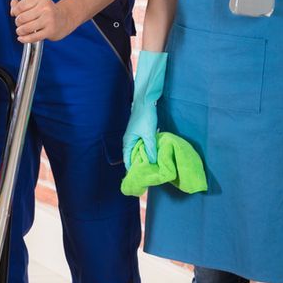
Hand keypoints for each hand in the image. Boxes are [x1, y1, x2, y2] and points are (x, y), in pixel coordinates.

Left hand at [10, 0, 73, 42]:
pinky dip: (25, 39)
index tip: (15, 14)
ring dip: (20, 31)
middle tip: (20, 23)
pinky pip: (33, 37)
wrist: (65, 19)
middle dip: (17, 22)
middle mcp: (46, 8)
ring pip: (26, 28)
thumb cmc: (48, 10)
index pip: (20, 6)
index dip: (14, 11)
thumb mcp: (36, 1)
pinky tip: (22, 38)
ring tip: (21, 30)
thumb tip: (12, 7)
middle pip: (22, 18)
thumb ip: (21, 2)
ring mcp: (49, 20)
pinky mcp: (50, 31)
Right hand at [123, 50, 166, 166]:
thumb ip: (151, 149)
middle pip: (133, 158)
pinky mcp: (140, 134)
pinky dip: (148, 152)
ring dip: (145, 159)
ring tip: (153, 168)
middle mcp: (129, 142)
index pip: (128, 161)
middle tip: (148, 176)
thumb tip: (153, 163)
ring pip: (139, 152)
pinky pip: (143, 147)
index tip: (139, 181)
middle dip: (140, 166)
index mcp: (127, 143)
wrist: (145, 102)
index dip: (132, 171)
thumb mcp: (149, 134)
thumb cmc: (144, 118)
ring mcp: (134, 138)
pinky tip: (155, 156)